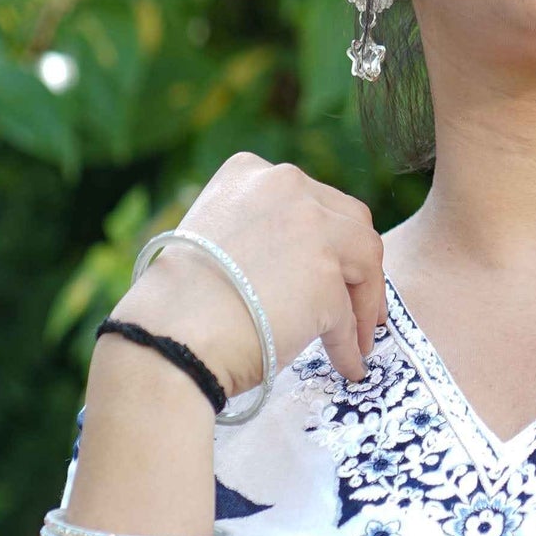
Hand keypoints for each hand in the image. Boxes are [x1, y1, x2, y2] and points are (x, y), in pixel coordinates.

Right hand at [112, 152, 386, 394]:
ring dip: (365, 303)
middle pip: (352, 221)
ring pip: (367, 260)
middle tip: (358, 301)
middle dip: (359, 263)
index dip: (328, 237)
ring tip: (360, 337)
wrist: (169, 337)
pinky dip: (350, 344)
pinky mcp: (328, 281)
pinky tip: (347, 364)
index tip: (331, 265)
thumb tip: (298, 267)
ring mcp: (312, 231)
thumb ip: (258, 233)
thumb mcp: (214, 236)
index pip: (311, 199)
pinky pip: (349, 318)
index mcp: (250, 172)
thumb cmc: (177, 303)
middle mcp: (286, 186)